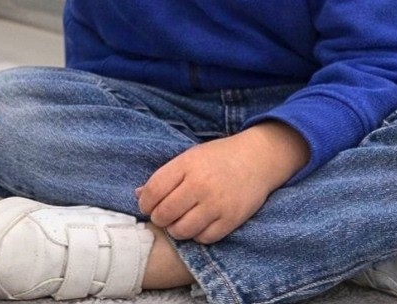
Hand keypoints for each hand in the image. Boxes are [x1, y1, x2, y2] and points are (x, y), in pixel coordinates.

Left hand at [135, 122, 308, 243]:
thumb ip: (165, 176)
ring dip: (175, 230)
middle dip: (158, 218)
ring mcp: (217, 203)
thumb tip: (138, 195)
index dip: (145, 203)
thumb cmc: (218, 158)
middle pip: (165, 213)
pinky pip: (204, 238)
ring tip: (179, 222)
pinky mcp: (232, 219)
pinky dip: (197, 235)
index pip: (153, 191)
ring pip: (182, 230)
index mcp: (186, 166)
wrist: (257, 159)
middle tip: (163, 216)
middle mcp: (200, 185)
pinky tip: (197, 225)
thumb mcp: (189, 158)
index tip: (147, 205)